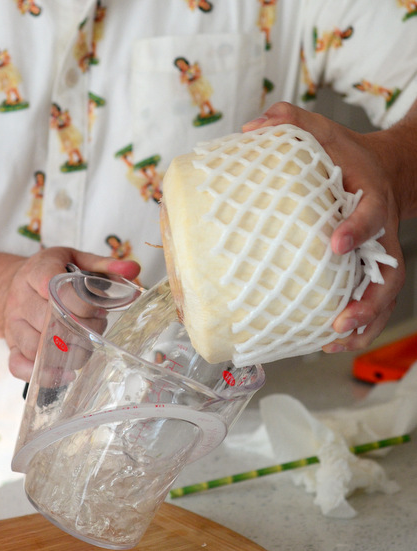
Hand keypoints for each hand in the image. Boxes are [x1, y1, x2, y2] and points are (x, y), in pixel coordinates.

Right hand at [1, 246, 139, 380]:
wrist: (16, 285)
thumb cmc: (53, 274)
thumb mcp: (77, 260)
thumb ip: (104, 265)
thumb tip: (133, 269)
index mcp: (37, 271)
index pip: (51, 286)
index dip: (78, 301)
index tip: (98, 307)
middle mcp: (20, 299)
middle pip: (48, 320)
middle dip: (80, 327)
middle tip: (97, 324)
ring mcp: (14, 324)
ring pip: (36, 346)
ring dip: (68, 352)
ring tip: (85, 344)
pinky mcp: (12, 346)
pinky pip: (19, 365)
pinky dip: (43, 373)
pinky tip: (65, 373)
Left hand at [243, 102, 407, 352]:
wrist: (385, 171)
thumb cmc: (348, 156)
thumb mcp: (324, 131)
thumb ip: (292, 121)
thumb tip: (250, 127)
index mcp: (373, 198)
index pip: (373, 214)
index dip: (358, 229)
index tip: (336, 243)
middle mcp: (382, 235)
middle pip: (389, 274)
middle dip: (368, 301)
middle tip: (340, 320)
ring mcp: (379, 258)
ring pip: (383, 297)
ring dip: (363, 324)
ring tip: (333, 341)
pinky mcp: (370, 271)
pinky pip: (372, 303)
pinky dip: (357, 327)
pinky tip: (328, 341)